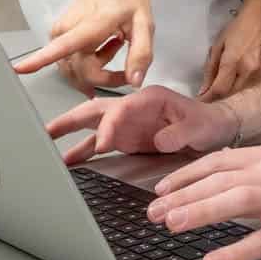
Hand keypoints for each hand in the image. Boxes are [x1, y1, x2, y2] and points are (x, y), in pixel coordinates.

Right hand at [13, 0, 154, 94]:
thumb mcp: (144, 22)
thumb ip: (141, 53)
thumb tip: (134, 83)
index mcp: (91, 24)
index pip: (64, 46)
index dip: (41, 59)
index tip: (20, 68)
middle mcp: (68, 30)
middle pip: (78, 71)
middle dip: (104, 78)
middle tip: (126, 69)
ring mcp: (59, 33)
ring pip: (73, 69)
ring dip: (96, 70)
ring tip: (115, 46)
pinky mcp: (56, 37)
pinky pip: (70, 62)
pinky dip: (88, 64)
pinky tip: (103, 48)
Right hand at [46, 86, 239, 163]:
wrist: (213, 129)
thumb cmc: (207, 121)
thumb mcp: (198, 125)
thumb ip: (179, 132)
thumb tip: (160, 140)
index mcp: (148, 98)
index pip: (120, 110)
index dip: (109, 126)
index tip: (102, 145)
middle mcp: (132, 108)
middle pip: (96, 110)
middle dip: (71, 119)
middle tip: (47, 131)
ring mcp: (127, 123)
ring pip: (93, 126)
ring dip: (70, 134)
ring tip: (46, 146)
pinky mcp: (126, 138)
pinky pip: (100, 143)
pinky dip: (84, 150)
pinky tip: (69, 161)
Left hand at [148, 144, 260, 259]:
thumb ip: (260, 169)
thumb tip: (223, 178)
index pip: (218, 161)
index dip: (185, 173)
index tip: (161, 187)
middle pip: (219, 179)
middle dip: (181, 194)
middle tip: (153, 210)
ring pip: (234, 202)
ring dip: (198, 212)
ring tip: (171, 225)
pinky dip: (234, 251)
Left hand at [199, 0, 260, 100]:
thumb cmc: (239, 27)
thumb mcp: (219, 44)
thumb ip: (210, 69)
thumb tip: (204, 90)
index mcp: (233, 61)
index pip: (218, 90)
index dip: (207, 100)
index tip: (199, 104)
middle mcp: (249, 71)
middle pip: (231, 96)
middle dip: (218, 101)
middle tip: (207, 104)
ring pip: (243, 96)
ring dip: (231, 99)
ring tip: (221, 99)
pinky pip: (253, 89)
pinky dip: (243, 92)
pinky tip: (237, 91)